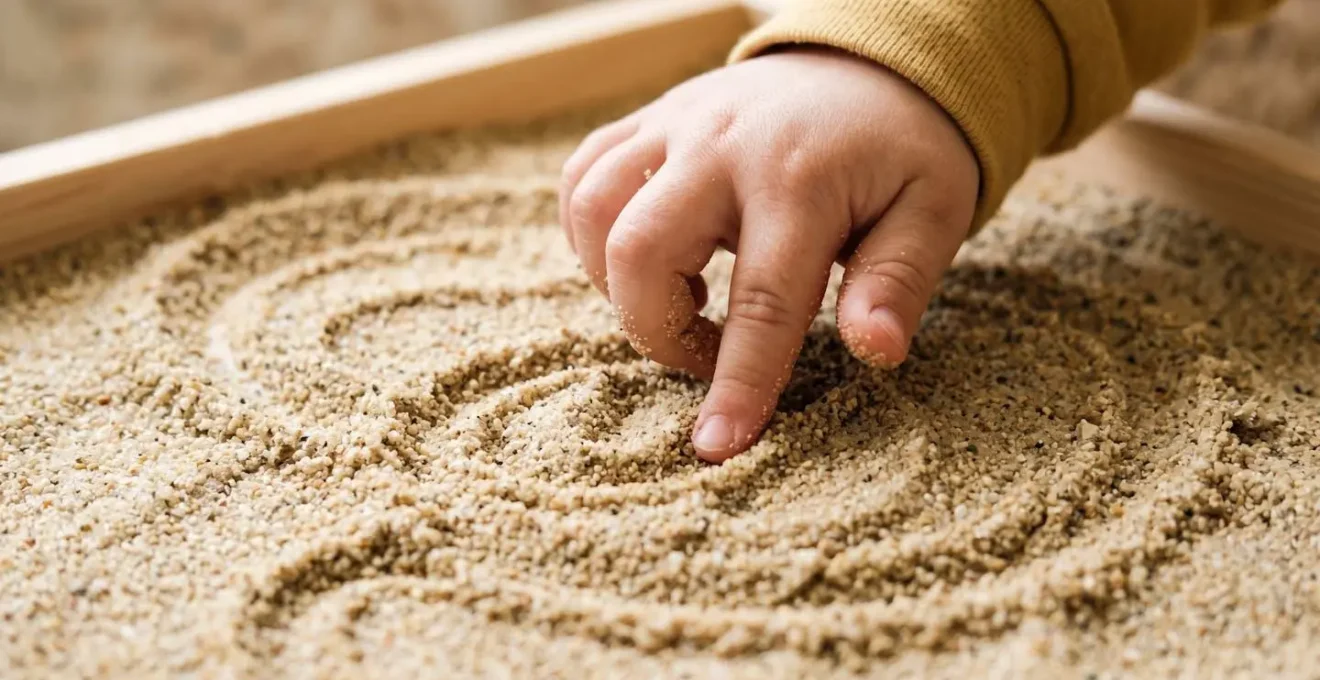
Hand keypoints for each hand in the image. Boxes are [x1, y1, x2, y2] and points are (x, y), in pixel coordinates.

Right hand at [559, 47, 978, 461]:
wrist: (870, 58)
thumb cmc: (904, 149)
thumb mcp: (932, 210)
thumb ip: (899, 281)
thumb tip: (875, 352)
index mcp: (799, 182)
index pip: (761, 303)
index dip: (737, 382)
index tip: (718, 446)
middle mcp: (722, 148)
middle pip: (640, 252)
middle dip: (657, 331)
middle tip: (709, 354)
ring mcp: (676, 126)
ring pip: (594, 211)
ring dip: (616, 281)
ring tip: (682, 296)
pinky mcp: (649, 119)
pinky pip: (583, 175)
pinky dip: (590, 232)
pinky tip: (643, 258)